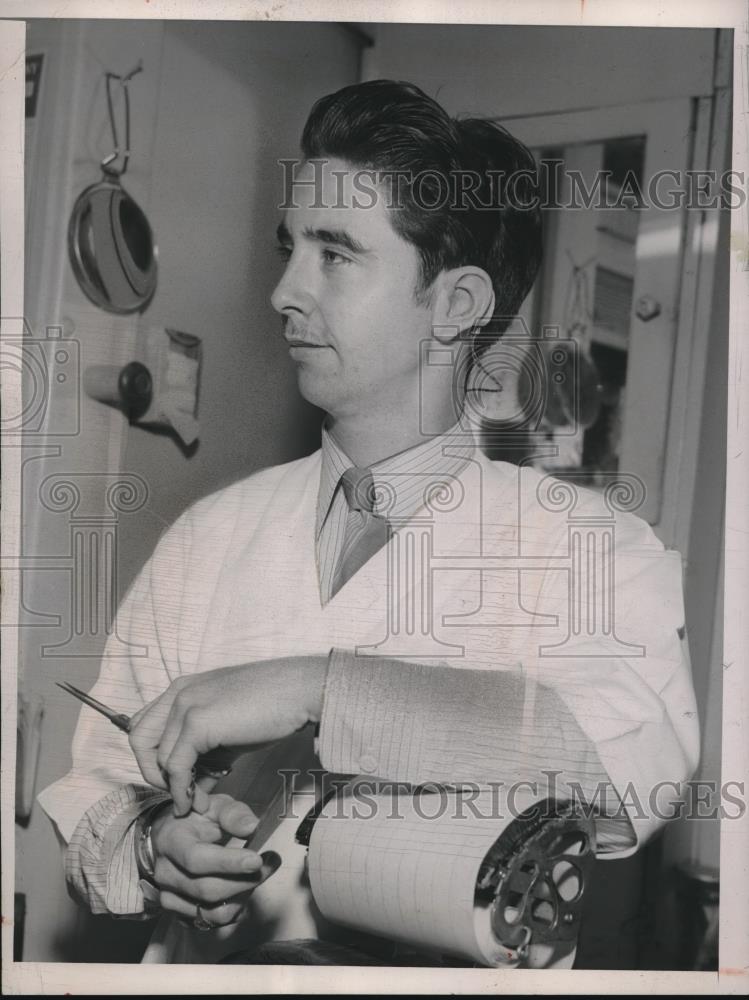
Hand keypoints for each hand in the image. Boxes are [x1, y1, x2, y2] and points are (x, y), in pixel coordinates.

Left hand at [129, 657, 326, 814]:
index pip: (146, 725)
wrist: (300, 690)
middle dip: (154, 772)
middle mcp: (178, 693)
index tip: (181, 777)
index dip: (156, 756)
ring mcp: (185, 705)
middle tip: (181, 792)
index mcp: (183, 688)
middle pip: (140, 739)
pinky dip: (181, 789)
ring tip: (196, 802)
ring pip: (157, 757)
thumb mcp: (229, 728)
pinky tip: (196, 801)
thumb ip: (207, 750)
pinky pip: (176, 766)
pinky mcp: (197, 722)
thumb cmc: (273, 706)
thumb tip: (195, 784)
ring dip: (173, 787)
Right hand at [149, 791, 280, 927]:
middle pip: (207, 889)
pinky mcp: (179, 913)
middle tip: (269, 864)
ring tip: (258, 876)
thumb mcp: (215, 806)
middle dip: (244, 881)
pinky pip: (210, 921)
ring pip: (211, 911)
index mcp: (171, 841)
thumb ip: (233, 814)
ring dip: (242, 897)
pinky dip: (233, 910)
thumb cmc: (197, 819)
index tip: (256, 860)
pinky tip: (244, 891)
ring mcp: (170, 896)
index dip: (228, 863)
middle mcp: (166, 873)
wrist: (171, 835)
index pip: (196, 859)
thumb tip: (252, 827)